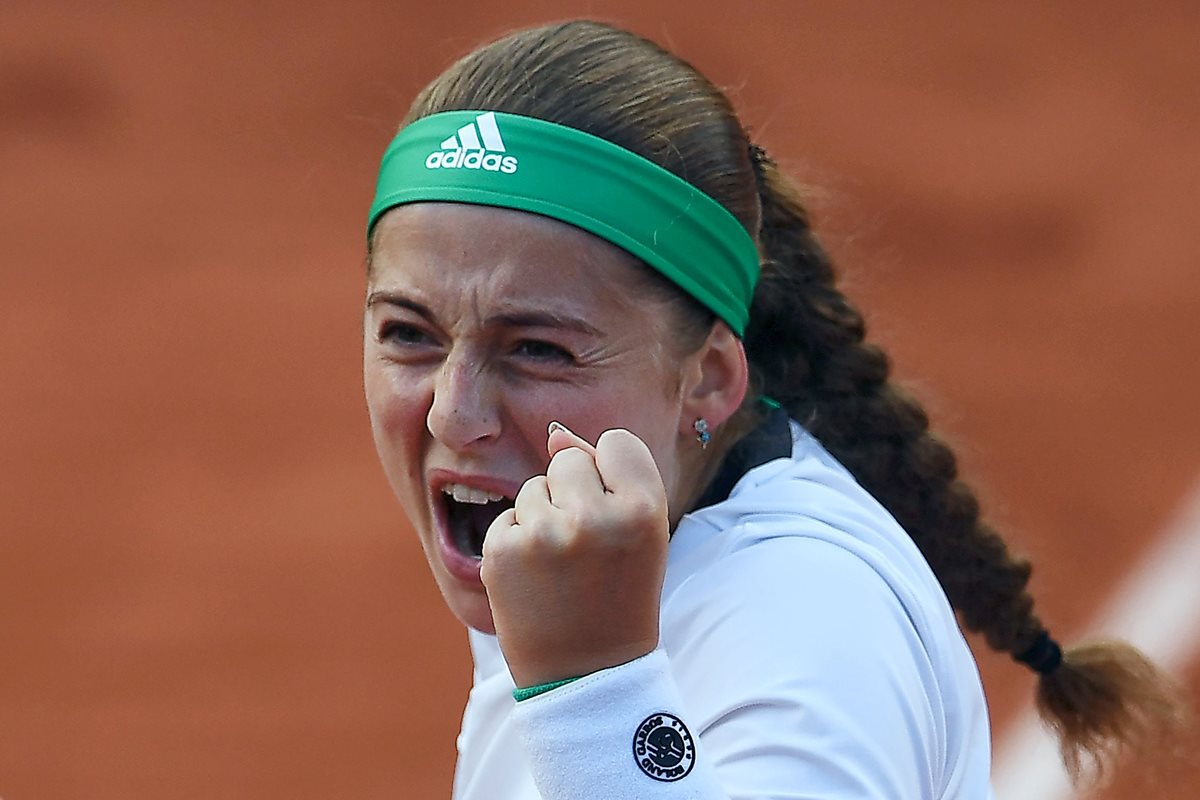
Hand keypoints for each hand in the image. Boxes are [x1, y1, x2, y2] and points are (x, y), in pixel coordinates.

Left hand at [480, 422, 669, 687]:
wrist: (586, 675)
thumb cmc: (619, 596)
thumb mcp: (637, 532)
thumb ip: (608, 474)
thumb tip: (554, 433)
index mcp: (645, 510)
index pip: (616, 442)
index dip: (613, 476)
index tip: (616, 516)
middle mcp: (594, 517)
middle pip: (569, 458)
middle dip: (573, 493)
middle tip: (587, 549)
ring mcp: (544, 535)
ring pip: (534, 487)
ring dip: (543, 517)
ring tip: (561, 568)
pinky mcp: (502, 552)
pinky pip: (507, 517)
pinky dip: (516, 541)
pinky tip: (535, 579)